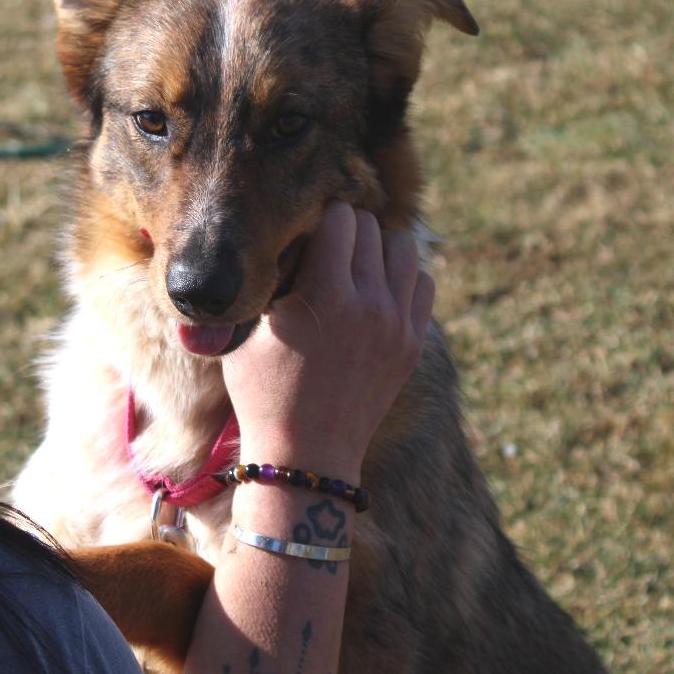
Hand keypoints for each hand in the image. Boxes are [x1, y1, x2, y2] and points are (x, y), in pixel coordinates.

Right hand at [223, 201, 434, 480]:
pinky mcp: (413, 343)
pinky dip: (402, 276)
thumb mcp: (250, 330)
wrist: (306, 455)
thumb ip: (270, 278)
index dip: (320, 218)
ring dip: (378, 247)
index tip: (307, 231)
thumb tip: (284, 238)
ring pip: (404, 248)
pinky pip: (423, 282)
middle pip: (372, 227)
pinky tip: (376, 289)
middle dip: (346, 229)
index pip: (340, 218)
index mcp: (327, 295)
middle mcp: (370, 304)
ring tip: (354, 263)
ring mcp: (398, 324)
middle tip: (327, 247)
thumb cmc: (262, 391)